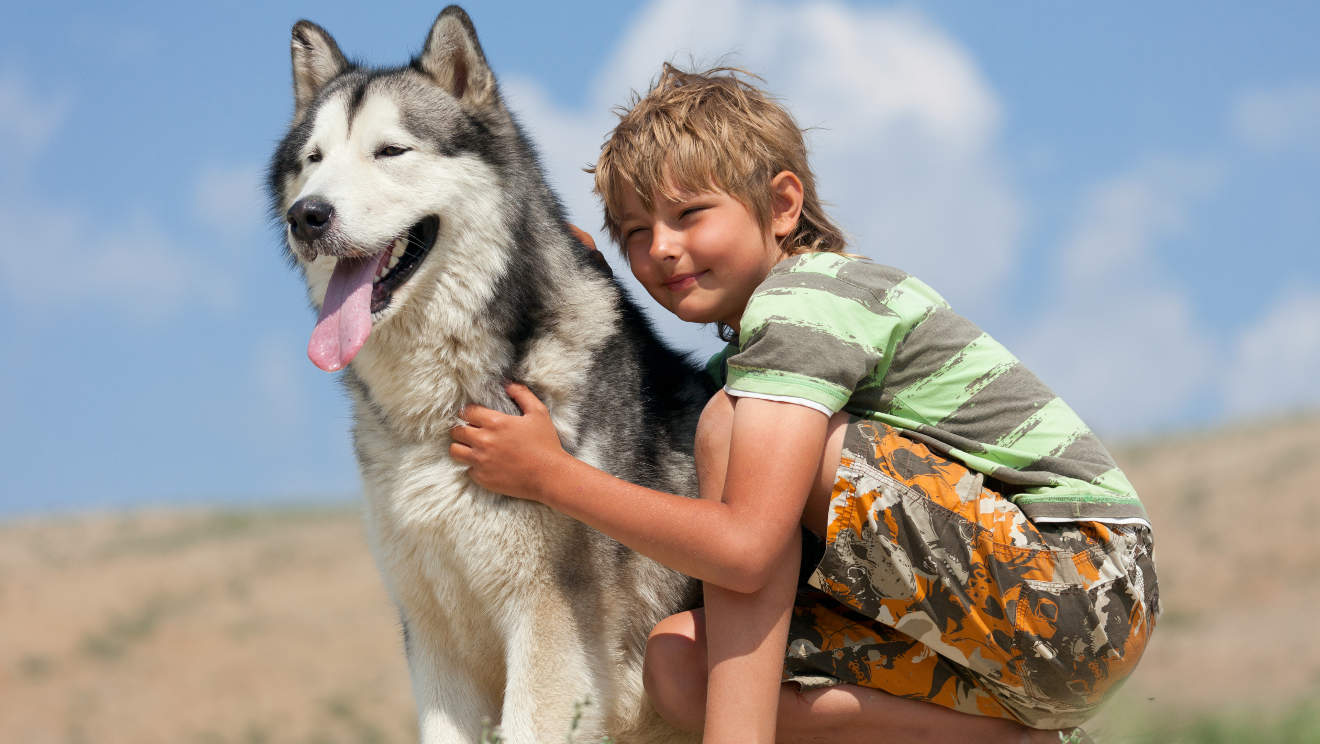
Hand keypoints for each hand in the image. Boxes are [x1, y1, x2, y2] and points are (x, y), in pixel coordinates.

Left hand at [449, 383, 569, 500]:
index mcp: (495, 422)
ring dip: (461, 447)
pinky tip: (485, 464)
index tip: (473, 416)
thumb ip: (522, 395)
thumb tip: (508, 384)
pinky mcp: (483, 478)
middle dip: (461, 429)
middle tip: (470, 431)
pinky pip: (467, 469)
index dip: (468, 412)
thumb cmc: (546, 443)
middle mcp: (484, 441)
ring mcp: (481, 461)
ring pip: (455, 451)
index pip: (466, 412)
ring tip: (470, 447)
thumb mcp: (539, 413)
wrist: (550, 476)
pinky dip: (473, 466)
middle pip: (456, 431)